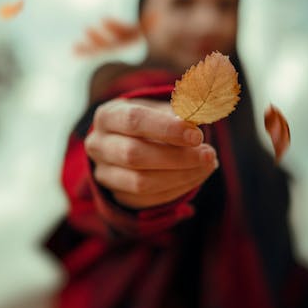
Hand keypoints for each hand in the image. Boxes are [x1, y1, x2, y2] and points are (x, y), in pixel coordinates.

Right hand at [84, 99, 218, 208]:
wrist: (131, 141)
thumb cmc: (152, 120)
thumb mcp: (163, 107)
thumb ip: (182, 108)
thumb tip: (200, 115)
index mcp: (108, 116)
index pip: (134, 121)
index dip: (167, 129)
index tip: (197, 134)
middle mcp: (98, 145)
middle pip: (134, 155)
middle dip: (177, 157)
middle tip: (209, 154)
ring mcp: (104, 174)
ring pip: (141, 183)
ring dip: (181, 176)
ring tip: (208, 165)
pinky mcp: (118, 196)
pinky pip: (148, 200)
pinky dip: (177, 190)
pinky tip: (197, 176)